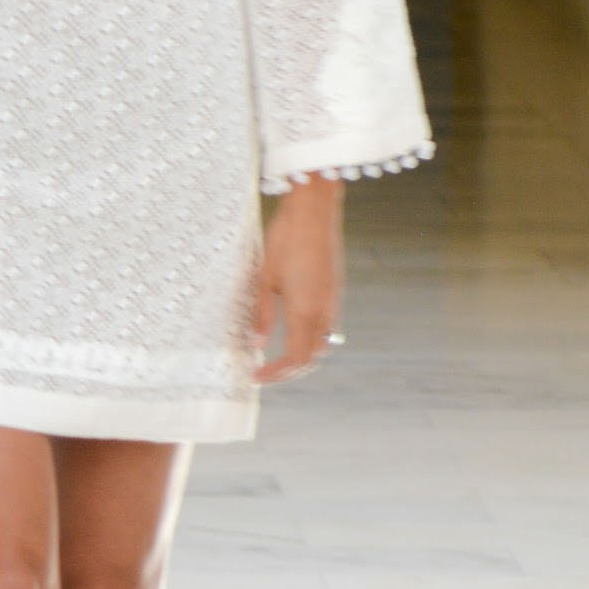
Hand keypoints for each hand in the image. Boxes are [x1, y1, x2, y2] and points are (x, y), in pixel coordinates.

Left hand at [248, 177, 343, 384]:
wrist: (313, 212)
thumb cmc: (286, 240)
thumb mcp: (265, 279)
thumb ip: (262, 315)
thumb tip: (257, 344)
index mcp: (305, 310)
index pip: (296, 358)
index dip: (276, 373)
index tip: (255, 376)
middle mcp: (324, 310)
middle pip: (312, 356)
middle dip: (289, 371)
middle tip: (264, 372)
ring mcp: (332, 300)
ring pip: (322, 343)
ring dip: (302, 356)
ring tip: (277, 357)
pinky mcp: (334, 290)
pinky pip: (327, 326)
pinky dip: (310, 339)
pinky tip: (292, 332)